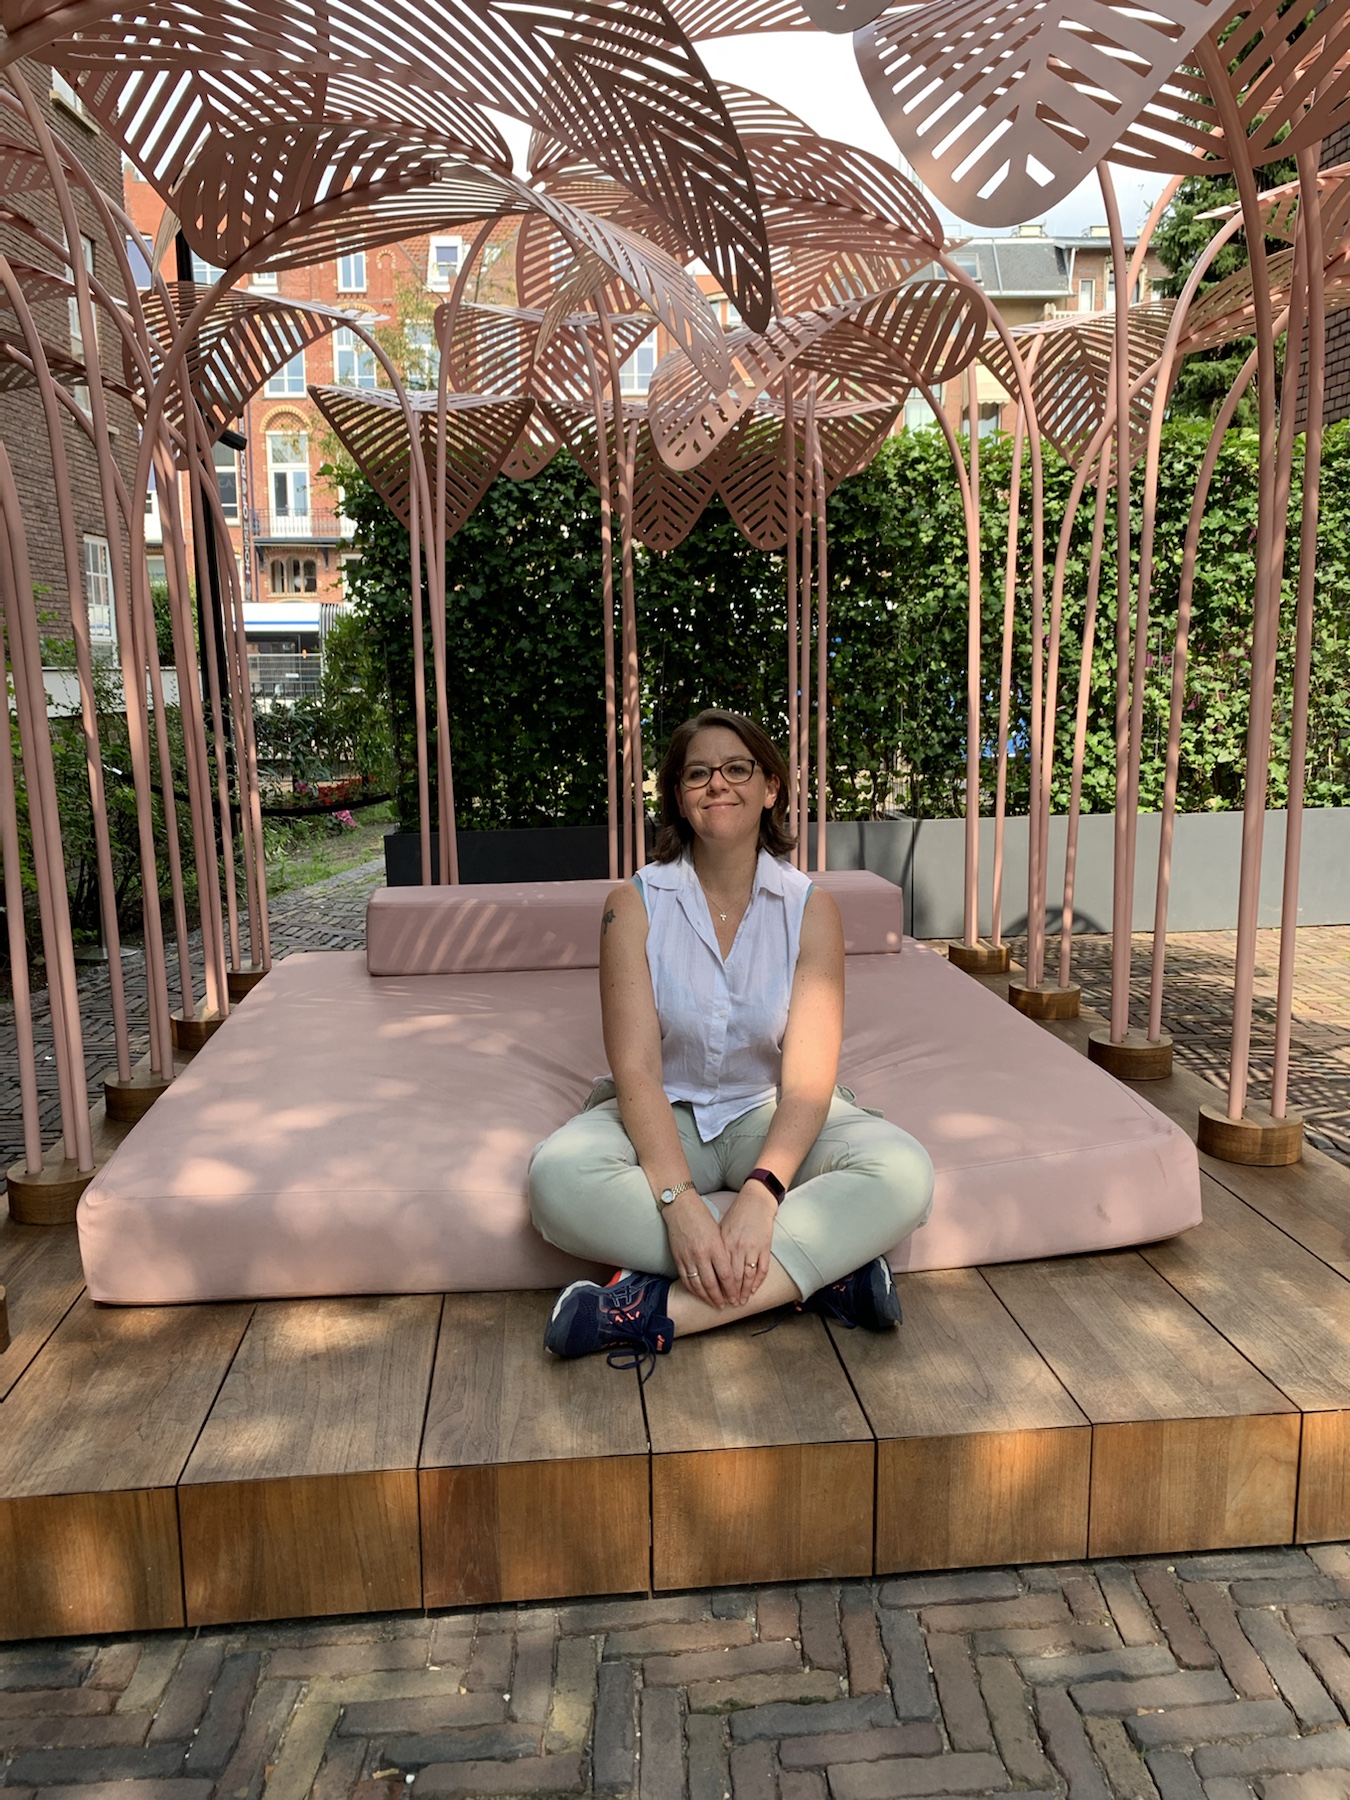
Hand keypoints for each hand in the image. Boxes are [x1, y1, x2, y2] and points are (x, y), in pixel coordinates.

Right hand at [664, 1192, 735, 1307]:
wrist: (680, 1207)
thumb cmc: (702, 1216)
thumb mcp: (718, 1232)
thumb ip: (723, 1252)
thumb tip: (730, 1272)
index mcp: (715, 1246)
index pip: (726, 1275)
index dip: (731, 1290)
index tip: (735, 1298)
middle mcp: (701, 1254)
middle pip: (712, 1284)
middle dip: (720, 1297)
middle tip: (726, 1306)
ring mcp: (687, 1258)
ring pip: (698, 1285)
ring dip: (706, 1297)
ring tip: (714, 1304)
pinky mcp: (677, 1258)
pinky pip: (686, 1279)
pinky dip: (693, 1290)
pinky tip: (698, 1294)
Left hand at [720, 1184, 777, 1305]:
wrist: (756, 1201)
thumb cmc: (736, 1215)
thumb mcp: (721, 1229)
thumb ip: (716, 1248)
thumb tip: (706, 1266)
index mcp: (724, 1243)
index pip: (719, 1272)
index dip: (718, 1287)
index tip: (716, 1297)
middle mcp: (737, 1247)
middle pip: (733, 1277)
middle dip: (731, 1293)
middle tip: (729, 1305)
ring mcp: (752, 1248)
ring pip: (747, 1276)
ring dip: (744, 1291)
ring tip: (742, 1301)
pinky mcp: (765, 1247)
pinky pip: (762, 1269)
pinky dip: (758, 1282)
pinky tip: (753, 1289)